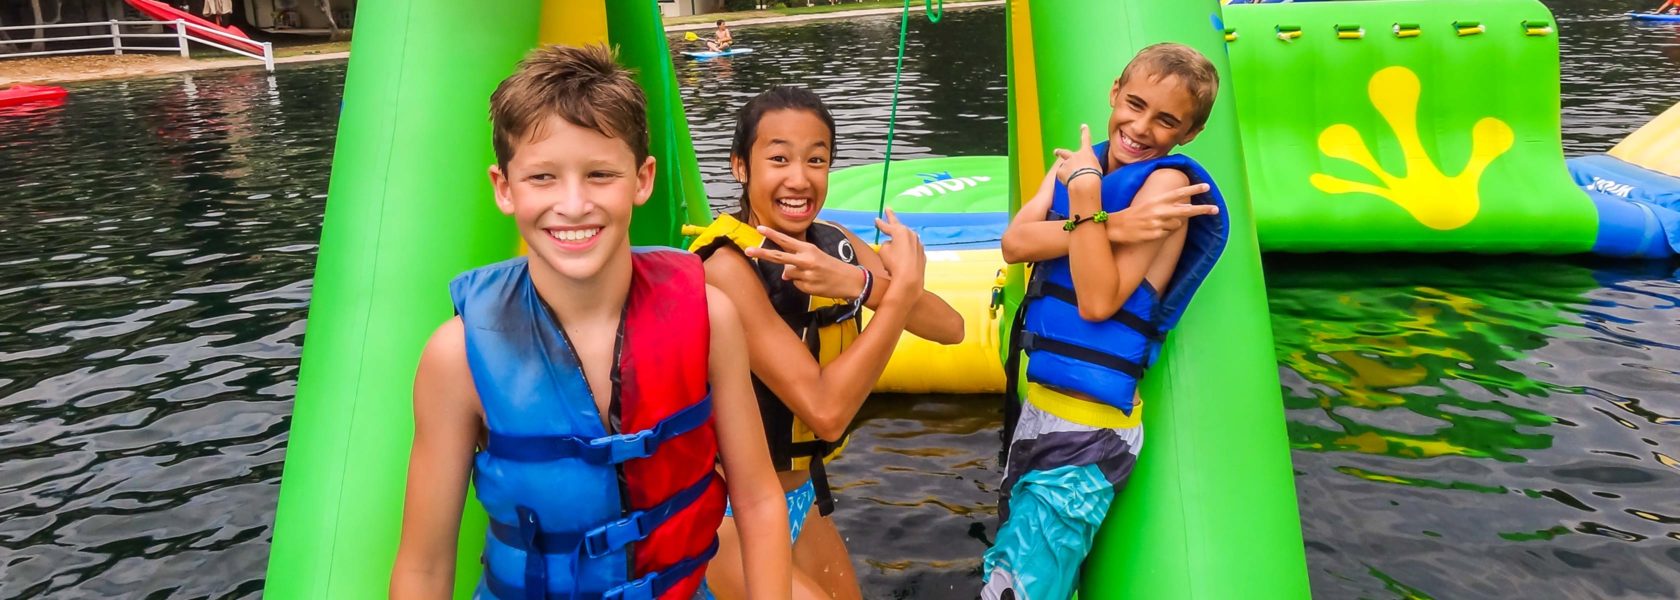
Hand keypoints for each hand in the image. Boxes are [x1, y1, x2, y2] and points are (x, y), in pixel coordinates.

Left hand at [744, 226, 867, 299]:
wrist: (850, 281)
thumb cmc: (832, 267)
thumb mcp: (816, 258)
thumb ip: (797, 262)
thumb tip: (784, 273)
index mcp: (808, 249)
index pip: (786, 240)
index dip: (772, 235)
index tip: (760, 229)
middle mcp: (805, 260)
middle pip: (778, 256)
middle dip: (761, 253)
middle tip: (747, 250)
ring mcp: (805, 274)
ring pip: (788, 274)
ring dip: (796, 276)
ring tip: (813, 275)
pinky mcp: (806, 287)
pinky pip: (796, 285)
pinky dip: (803, 285)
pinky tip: (815, 283)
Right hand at [873, 208, 925, 296]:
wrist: (910, 279)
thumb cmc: (894, 263)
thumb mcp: (883, 251)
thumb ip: (886, 245)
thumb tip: (892, 245)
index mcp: (900, 231)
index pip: (887, 226)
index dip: (880, 223)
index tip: (876, 219)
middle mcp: (911, 235)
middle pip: (899, 226)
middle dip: (892, 219)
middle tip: (888, 210)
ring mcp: (918, 244)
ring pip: (906, 239)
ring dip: (900, 238)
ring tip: (894, 238)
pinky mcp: (922, 254)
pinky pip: (911, 250)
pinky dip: (906, 251)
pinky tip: (903, 255)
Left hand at [1051, 124, 1102, 187]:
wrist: (1084, 181)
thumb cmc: (1094, 174)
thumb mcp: (1097, 168)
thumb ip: (1091, 165)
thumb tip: (1088, 168)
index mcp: (1085, 152)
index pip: (1086, 139)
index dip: (1085, 132)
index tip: (1083, 126)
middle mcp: (1074, 155)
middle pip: (1064, 152)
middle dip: (1060, 152)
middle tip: (1055, 151)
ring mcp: (1066, 163)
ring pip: (1062, 167)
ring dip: (1063, 171)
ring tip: (1068, 179)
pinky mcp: (1060, 171)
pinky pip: (1062, 177)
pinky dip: (1064, 180)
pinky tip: (1069, 184)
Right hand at [1107, 182, 1219, 243]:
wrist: (1116, 227)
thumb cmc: (1134, 214)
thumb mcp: (1150, 205)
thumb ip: (1168, 205)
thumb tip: (1187, 207)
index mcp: (1157, 200)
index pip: (1179, 193)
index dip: (1193, 189)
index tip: (1207, 186)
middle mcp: (1159, 210)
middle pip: (1186, 210)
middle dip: (1202, 209)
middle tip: (1216, 209)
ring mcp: (1158, 223)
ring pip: (1177, 224)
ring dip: (1172, 225)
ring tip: (1157, 224)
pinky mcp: (1155, 234)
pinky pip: (1168, 234)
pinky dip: (1163, 233)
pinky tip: (1152, 231)